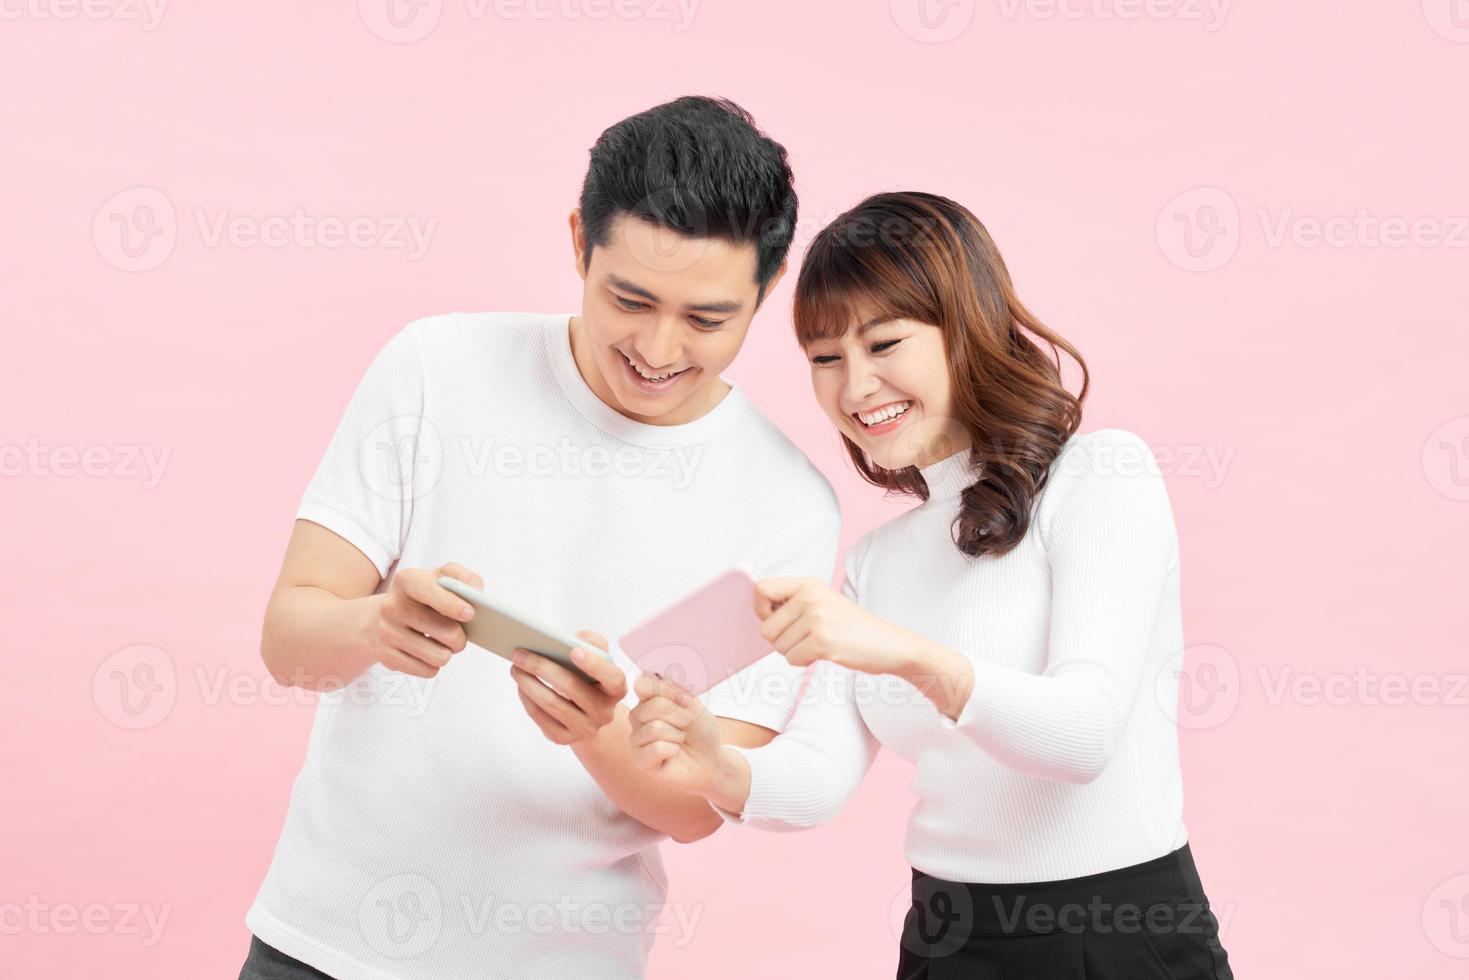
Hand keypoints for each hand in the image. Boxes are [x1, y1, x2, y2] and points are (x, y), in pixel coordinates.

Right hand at [362, 562, 477, 677]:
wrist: (389, 613)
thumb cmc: (425, 594)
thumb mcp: (444, 577)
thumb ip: (465, 578)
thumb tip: (477, 593)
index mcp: (407, 580)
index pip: (429, 592)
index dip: (452, 605)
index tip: (470, 614)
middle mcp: (392, 605)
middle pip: (447, 632)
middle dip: (461, 637)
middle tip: (458, 634)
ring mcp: (386, 632)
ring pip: (440, 657)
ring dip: (448, 652)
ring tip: (441, 642)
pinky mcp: (386, 655)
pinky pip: (428, 671)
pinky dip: (434, 664)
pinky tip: (427, 651)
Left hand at [511, 630, 627, 744]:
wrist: (587, 713)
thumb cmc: (589, 677)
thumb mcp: (597, 658)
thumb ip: (592, 643)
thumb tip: (571, 640)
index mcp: (616, 689)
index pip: (612, 677)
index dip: (594, 665)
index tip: (573, 651)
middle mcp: (605, 712)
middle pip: (572, 688)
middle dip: (542, 667)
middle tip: (520, 654)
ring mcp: (585, 729)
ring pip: (552, 704)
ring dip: (528, 683)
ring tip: (515, 667)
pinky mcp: (564, 738)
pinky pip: (541, 718)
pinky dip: (527, 698)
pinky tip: (520, 685)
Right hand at [628, 673, 724, 795]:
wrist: (711, 760)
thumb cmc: (701, 730)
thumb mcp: (693, 705)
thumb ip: (670, 691)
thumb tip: (645, 681)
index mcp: (648, 698)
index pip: (643, 684)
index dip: (668, 691)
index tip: (686, 700)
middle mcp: (638, 716)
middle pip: (653, 706)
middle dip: (680, 716)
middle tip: (687, 725)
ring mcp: (637, 738)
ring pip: (655, 728)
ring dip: (677, 734)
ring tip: (680, 740)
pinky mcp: (640, 760)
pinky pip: (657, 748)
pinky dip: (673, 750)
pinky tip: (674, 753)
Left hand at [754, 576, 929, 676]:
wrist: (888, 643)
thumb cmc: (852, 627)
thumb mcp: (823, 601)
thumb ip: (793, 602)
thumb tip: (760, 615)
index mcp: (808, 584)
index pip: (761, 589)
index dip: (761, 609)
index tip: (775, 620)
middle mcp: (810, 597)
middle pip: (766, 627)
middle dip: (780, 640)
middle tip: (804, 638)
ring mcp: (816, 619)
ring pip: (778, 646)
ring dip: (794, 652)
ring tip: (818, 643)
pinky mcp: (822, 642)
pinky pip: (792, 659)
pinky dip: (804, 661)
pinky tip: (825, 652)